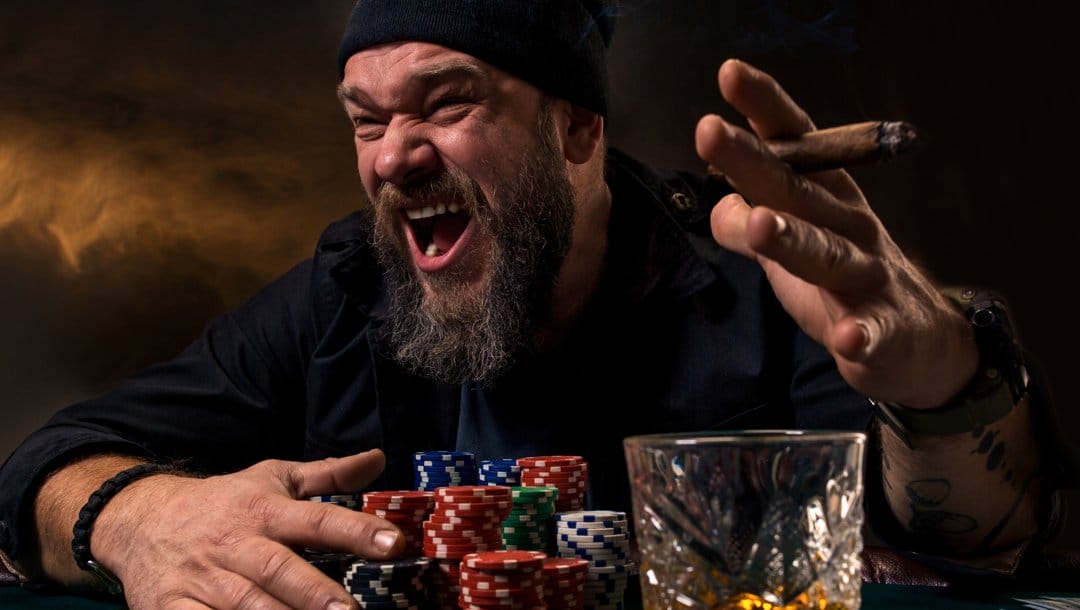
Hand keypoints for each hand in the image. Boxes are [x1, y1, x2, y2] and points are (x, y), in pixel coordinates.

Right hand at [92, 450, 400, 609]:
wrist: (138, 519)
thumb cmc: (223, 502)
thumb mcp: (273, 479)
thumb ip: (328, 474)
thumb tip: (378, 458)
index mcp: (262, 511)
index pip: (314, 519)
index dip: (354, 531)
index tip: (393, 542)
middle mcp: (233, 545)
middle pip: (276, 569)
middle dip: (313, 592)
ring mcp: (200, 579)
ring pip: (242, 605)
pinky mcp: (169, 608)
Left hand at [695, 59, 976, 407]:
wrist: (917, 341)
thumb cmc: (841, 279)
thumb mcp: (791, 245)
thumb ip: (751, 223)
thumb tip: (719, 204)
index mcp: (826, 197)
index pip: (794, 145)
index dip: (764, 108)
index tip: (728, 72)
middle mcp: (848, 226)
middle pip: (795, 191)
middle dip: (753, 161)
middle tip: (709, 131)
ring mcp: (869, 278)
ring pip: (828, 256)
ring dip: (793, 240)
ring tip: (762, 226)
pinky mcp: (884, 331)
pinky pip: (871, 333)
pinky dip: (861, 335)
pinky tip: (847, 338)